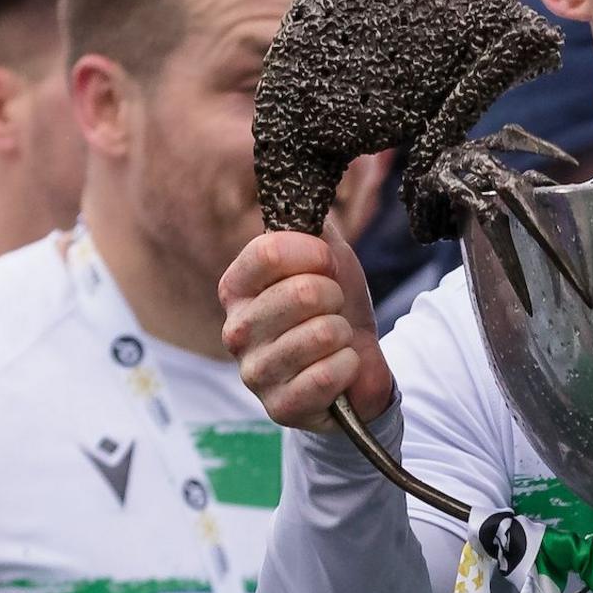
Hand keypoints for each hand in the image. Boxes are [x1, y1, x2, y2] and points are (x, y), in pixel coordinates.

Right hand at [220, 225, 394, 431]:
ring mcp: (254, 372)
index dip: (313, 253)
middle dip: (335, 297)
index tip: (328, 263)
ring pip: (320, 334)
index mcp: (238, 287)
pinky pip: (327, 374)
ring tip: (335, 339)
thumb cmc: (334, 306)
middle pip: (300, 292)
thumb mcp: (326, 256)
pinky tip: (340, 366)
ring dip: (343, 333)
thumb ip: (311, 223)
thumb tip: (300, 184)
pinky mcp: (279, 407)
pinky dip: (348, 365)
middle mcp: (236, 329)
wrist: (356, 363)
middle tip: (332, 308)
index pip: (269, 251)